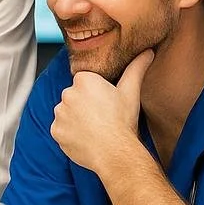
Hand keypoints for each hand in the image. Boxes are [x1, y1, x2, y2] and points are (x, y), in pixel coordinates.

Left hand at [51, 49, 153, 176]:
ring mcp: (60, 113)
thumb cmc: (123, 122)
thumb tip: (148, 52)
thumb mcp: (131, 91)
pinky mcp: (55, 131)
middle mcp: (67, 93)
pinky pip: (61, 129)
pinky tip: (85, 138)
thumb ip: (137, 68)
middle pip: (75, 97)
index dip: (97, 94)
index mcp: (83, 80)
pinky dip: (70, 133)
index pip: (86, 82)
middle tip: (102, 117)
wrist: (114, 153)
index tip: (106, 104)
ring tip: (94, 128)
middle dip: (85, 105)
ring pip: (67, 113)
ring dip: (76, 119)